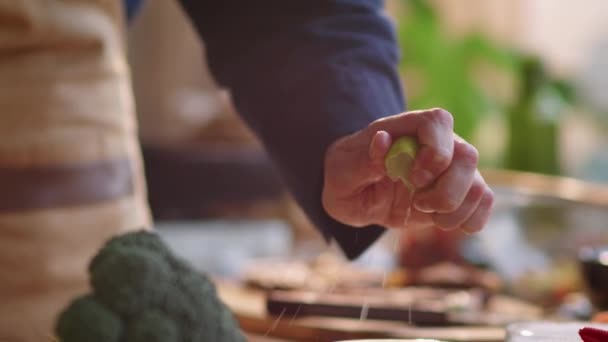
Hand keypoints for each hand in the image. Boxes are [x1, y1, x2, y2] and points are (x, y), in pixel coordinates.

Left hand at [322, 108, 493, 232]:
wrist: (354, 194)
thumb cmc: (345, 175)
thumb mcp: (341, 171)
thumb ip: (362, 160)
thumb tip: (382, 141)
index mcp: (405, 128)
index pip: (438, 121)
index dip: (435, 150)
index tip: (414, 178)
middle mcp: (436, 144)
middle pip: (467, 156)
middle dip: (446, 190)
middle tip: (417, 202)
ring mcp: (451, 169)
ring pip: (478, 184)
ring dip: (455, 210)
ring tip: (427, 215)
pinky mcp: (458, 193)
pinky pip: (484, 203)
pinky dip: (469, 220)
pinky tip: (443, 223)